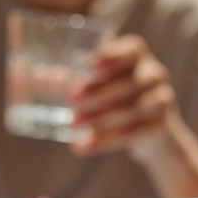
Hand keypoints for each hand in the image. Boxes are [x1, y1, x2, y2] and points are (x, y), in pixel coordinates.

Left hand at [68, 34, 180, 156]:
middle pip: (128, 82)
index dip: (112, 56)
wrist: (154, 132)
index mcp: (137, 57)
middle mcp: (155, 74)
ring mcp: (163, 101)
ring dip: (99, 119)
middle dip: (98, 92)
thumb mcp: (102, 84)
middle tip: (70, 99)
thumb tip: (35, 76)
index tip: (91, 65)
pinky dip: (104, 142)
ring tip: (72, 126)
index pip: (131, 50)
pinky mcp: (162, 127)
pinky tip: (82, 147)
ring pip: (130, 110)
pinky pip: (133, 134)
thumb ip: (73, 78)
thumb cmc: (118, 98)